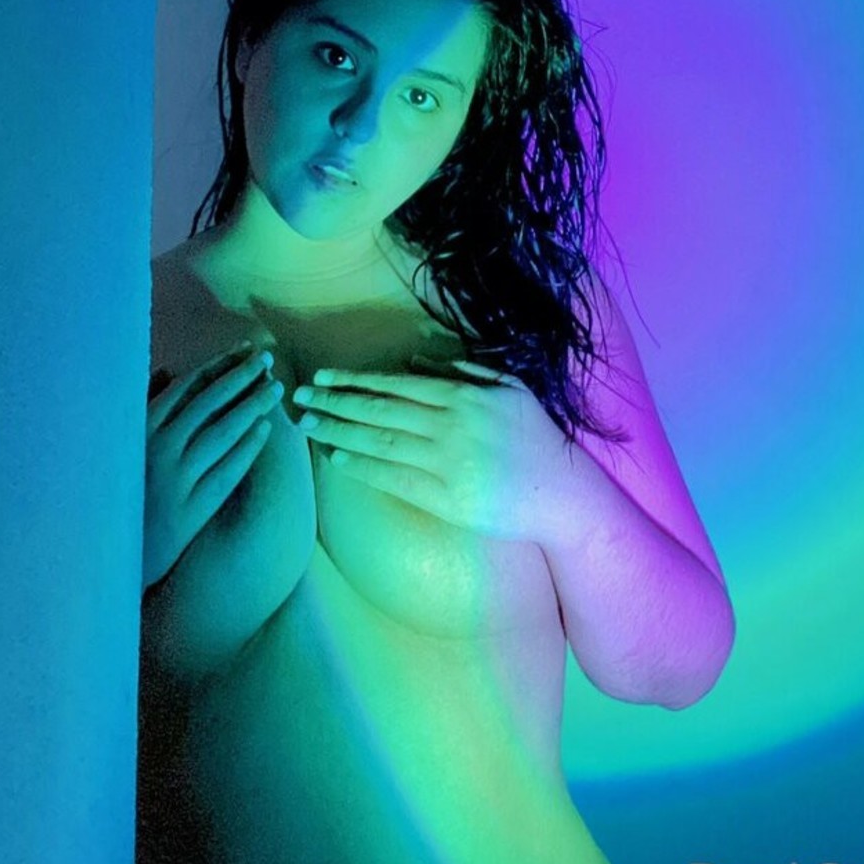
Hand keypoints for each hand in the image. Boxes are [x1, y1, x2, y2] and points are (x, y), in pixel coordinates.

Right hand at [143, 343, 283, 589]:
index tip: (244, 349)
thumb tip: (168, 371)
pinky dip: (247, 447)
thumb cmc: (124, 488)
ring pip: (222, 434)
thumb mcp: (126, 443)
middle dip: (241, 378)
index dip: (219, 365)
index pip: (188, 387)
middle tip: (267, 361)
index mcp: (141, 428)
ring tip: (275, 390)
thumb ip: (146, 405)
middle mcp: (158, 449)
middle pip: (209, 404)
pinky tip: (266, 429)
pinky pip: (227, 471)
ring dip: (252, 407)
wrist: (117, 548)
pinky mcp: (192, 507)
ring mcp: (176, 479)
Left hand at [291, 358, 567, 541]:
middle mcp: (452, 426)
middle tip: (301, 397)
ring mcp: (448, 464)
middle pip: (380, 412)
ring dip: (339, 433)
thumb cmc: (535, 438)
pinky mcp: (446, 499)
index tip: (324, 377)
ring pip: (381, 444)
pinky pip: (394, 480)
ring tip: (309, 426)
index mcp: (464, 396)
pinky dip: (363, 468)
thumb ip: (466, 371)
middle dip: (335, 402)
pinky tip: (338, 459)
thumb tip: (416, 364)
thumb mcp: (509, 390)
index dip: (356, 381)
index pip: (396, 385)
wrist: (562, 493)